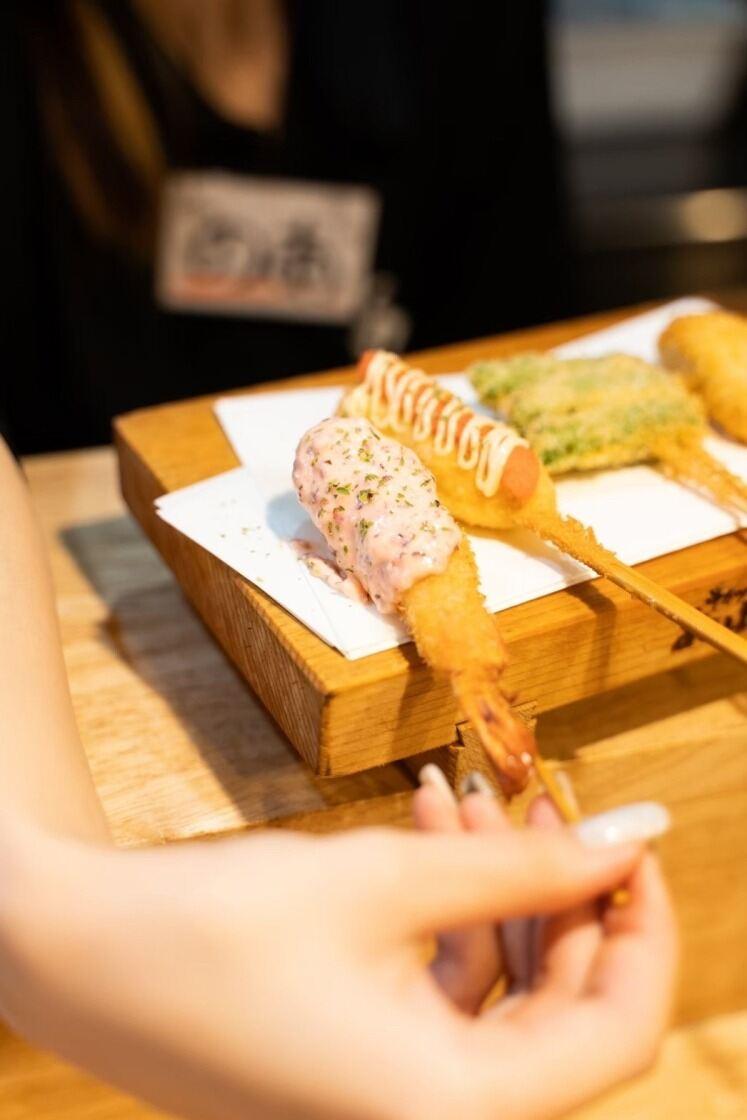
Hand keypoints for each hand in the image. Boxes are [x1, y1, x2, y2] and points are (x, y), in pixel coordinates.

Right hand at [1, 791, 675, 1119]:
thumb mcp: (387, 879)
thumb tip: (635, 834)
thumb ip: (524, 863)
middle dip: (559, 892)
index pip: (616, 1030)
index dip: (638, 923)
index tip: (627, 837)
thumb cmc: (214, 929)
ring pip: (498, 993)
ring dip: (496, 888)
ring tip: (467, 797)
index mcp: (452, 1112)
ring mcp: (390, 1099)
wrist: (75, 955)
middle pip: (558, 1011)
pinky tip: (426, 829)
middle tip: (544, 798)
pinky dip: (447, 911)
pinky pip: (440, 991)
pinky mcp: (358, 1065)